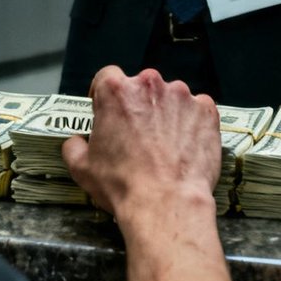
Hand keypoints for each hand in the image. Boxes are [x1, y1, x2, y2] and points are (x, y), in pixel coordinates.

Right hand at [62, 67, 220, 222]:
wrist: (167, 204)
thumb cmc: (123, 185)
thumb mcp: (81, 168)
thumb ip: (74, 146)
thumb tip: (76, 142)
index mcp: (115, 90)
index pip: (106, 77)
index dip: (105, 94)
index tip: (108, 111)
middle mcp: (149, 84)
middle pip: (140, 88)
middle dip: (137, 106)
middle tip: (137, 135)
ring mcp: (182, 95)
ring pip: (170, 98)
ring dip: (166, 114)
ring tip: (165, 146)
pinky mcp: (206, 111)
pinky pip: (196, 110)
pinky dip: (191, 124)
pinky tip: (186, 147)